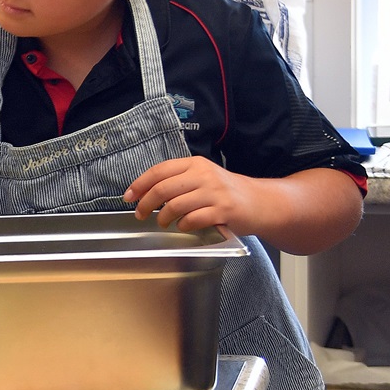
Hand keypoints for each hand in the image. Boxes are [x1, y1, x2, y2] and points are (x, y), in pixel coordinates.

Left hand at [123, 156, 253, 232]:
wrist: (261, 202)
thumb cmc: (226, 192)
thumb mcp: (202, 178)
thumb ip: (178, 181)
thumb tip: (145, 192)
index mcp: (195, 164)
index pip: (159, 171)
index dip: (139, 184)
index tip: (128, 197)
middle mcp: (204, 175)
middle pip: (162, 189)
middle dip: (145, 204)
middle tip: (140, 214)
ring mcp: (214, 193)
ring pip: (174, 206)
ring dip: (162, 218)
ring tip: (162, 222)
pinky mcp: (223, 210)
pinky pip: (192, 220)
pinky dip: (182, 225)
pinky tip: (183, 226)